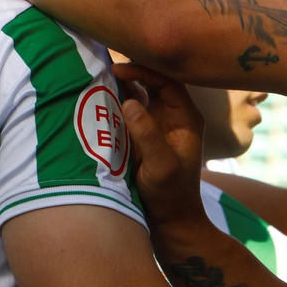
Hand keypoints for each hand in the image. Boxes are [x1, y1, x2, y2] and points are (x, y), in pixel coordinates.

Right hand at [113, 63, 207, 226]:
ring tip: (100, 75)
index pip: (168, 81)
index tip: (118, 70)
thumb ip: (148, 134)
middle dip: (133, 71)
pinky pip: (132, 108)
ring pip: (142, 92)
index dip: (144, 71)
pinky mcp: (144, 132)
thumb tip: (130, 101)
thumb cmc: (170, 195)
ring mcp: (159, 123)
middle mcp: (174, 115)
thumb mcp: (161, 166)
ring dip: (123, 84)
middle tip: (105, 66)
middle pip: (155, 81)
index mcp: (186, 118)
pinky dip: (117, 99)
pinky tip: (101, 95)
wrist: (169, 219)